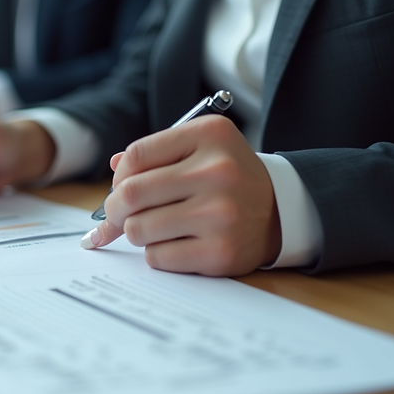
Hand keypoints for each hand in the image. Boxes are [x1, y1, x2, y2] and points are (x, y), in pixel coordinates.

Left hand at [81, 115, 280, 276]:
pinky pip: (157, 257)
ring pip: (138, 229)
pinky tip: (176, 244)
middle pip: (131, 193)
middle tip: (116, 216)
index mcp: (210, 135)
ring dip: (137, 232)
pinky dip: (157, 254)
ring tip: (155, 228)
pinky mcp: (220, 251)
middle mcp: (218, 171)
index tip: (118, 188)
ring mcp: (220, 213)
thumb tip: (113, 168)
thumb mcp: (201, 149)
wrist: (280, 211)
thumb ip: (156, 154)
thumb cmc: (227, 179)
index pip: (136, 156)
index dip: (118, 176)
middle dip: (114, 210)